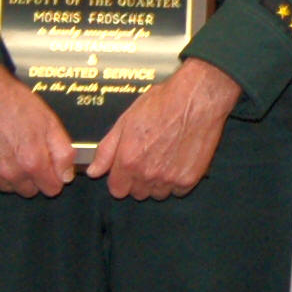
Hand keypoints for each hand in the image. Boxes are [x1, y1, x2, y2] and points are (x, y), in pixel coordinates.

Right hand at [0, 58, 73, 197]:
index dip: (54, 176)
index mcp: (33, 162)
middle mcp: (11, 173)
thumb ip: (62, 151)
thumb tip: (66, 176)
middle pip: (30, 191)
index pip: (52, 189)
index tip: (49, 165)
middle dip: (34, 177)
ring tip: (10, 149)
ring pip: (10, 187)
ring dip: (13, 176)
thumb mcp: (48, 120)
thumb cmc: (12, 101)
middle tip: (28, 152)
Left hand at [89, 58, 237, 199]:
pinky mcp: (190, 179)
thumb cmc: (161, 103)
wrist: (197, 98)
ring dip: (158, 182)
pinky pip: (178, 191)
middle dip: (139, 180)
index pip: (117, 190)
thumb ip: (106, 150)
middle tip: (149, 157)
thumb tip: (93, 172)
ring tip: (166, 157)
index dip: (120, 179)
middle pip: (137, 193)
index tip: (128, 168)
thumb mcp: (126, 121)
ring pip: (158, 194)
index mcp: (128, 161)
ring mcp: (169, 179)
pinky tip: (179, 160)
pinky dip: (178, 180)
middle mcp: (147, 174)